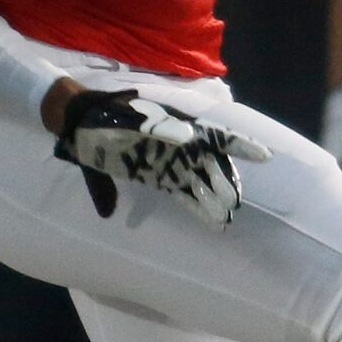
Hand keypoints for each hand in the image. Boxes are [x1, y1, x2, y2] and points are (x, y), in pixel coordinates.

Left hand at [45, 84, 272, 226]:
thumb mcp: (122, 123)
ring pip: (201, 181)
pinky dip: (198, 207)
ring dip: (214, 199)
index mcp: (174, 124)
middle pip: (210, 163)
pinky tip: (213, 223)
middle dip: (225, 183)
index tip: (263, 156)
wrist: (78, 123)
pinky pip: (184, 193)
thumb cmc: (100, 119)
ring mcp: (169, 161)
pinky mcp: (158, 177)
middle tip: (234, 204)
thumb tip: (184, 140)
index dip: (239, 144)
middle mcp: (178, 144)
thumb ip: (152, 130)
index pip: (213, 134)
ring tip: (226, 219)